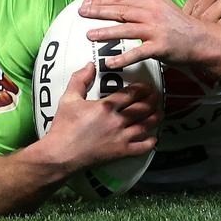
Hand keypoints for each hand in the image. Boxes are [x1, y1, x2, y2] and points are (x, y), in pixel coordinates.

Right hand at [46, 62, 160, 171]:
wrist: (60, 155)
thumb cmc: (63, 127)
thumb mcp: (68, 99)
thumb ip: (80, 79)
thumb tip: (90, 64)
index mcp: (106, 106)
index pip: (132, 93)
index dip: (143, 88)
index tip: (147, 86)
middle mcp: (117, 121)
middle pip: (143, 108)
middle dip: (153, 100)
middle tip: (157, 96)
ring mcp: (120, 138)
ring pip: (146, 126)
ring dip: (155, 118)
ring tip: (159, 112)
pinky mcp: (120, 153)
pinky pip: (141, 148)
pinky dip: (151, 142)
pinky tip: (154, 138)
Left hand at [80, 0, 210, 67]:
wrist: (201, 39)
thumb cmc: (180, 25)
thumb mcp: (163, 7)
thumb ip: (144, 5)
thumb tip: (122, 4)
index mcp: (151, 0)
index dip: (103, 0)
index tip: (87, 2)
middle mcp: (153, 12)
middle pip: (121, 10)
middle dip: (99, 11)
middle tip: (81, 13)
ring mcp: (156, 29)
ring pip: (126, 29)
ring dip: (106, 32)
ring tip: (89, 35)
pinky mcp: (160, 46)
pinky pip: (138, 52)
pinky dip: (123, 58)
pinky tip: (110, 62)